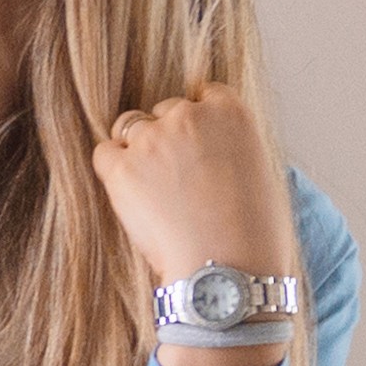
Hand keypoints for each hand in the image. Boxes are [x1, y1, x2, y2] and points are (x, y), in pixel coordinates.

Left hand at [84, 82, 288, 294]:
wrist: (227, 270)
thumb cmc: (253, 235)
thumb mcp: (260, 173)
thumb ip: (231, 148)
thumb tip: (211, 153)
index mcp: (231, 112)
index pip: (205, 95)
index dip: (199, 120)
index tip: (197, 144)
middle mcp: (189, 116)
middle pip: (166, 111)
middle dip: (169, 136)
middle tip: (176, 177)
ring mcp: (152, 139)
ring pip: (132, 127)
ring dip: (139, 150)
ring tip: (154, 190)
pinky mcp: (122, 168)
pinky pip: (105, 154)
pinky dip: (114, 170)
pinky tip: (132, 196)